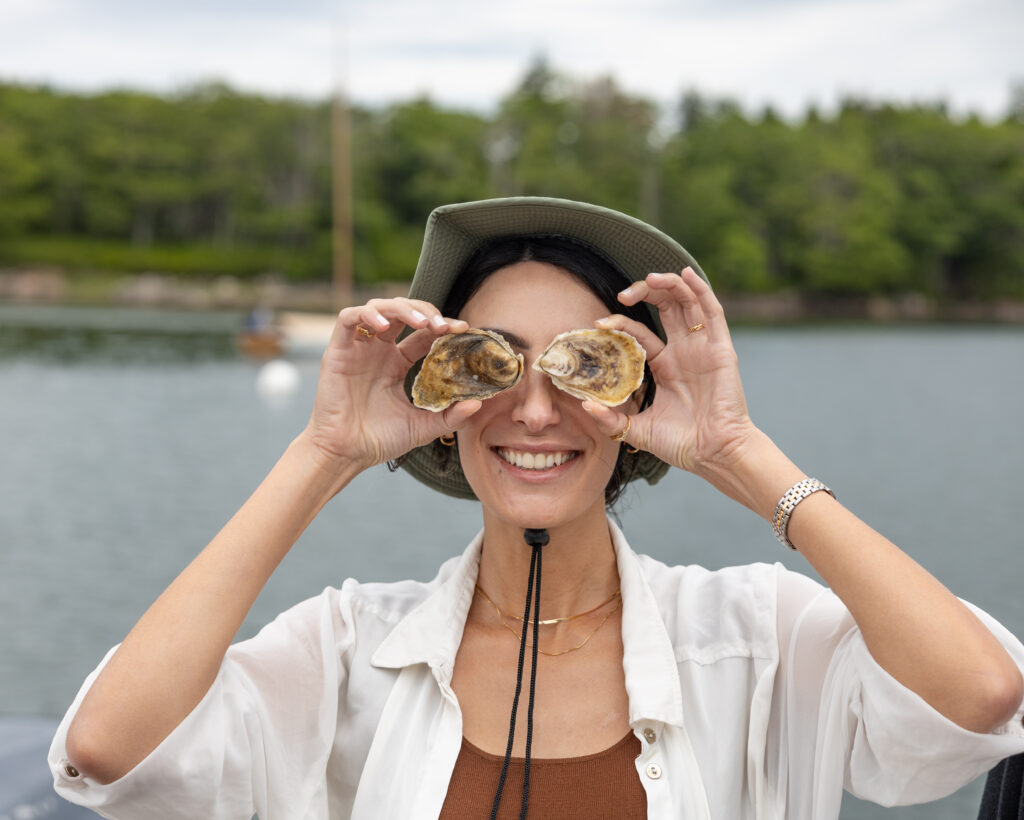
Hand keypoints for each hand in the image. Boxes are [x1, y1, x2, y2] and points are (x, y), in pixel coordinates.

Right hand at [302, 298, 480, 471]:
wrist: (345, 454)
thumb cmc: (380, 440)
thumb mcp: (423, 428)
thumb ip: (450, 416)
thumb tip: (478, 404)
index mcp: (398, 364)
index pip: (423, 334)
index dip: (443, 326)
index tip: (462, 329)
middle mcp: (379, 351)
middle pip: (404, 312)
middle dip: (426, 311)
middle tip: (444, 325)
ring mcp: (359, 349)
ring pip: (379, 308)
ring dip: (402, 308)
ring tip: (422, 323)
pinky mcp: (338, 351)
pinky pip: (348, 318)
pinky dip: (367, 315)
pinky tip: (385, 328)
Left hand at [582, 268, 757, 475]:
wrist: (713, 454)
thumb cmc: (681, 444)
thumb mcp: (638, 429)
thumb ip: (612, 419)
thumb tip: (584, 405)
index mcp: (667, 366)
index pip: (641, 333)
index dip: (622, 323)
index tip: (600, 323)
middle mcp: (685, 351)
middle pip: (665, 307)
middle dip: (645, 293)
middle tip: (623, 294)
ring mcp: (703, 347)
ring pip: (687, 303)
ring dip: (669, 284)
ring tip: (649, 278)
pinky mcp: (721, 349)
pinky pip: (713, 312)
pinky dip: (701, 290)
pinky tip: (685, 274)